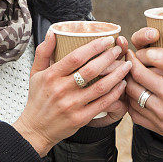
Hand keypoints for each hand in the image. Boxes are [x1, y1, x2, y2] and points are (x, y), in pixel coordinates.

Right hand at [14, 30, 130, 154]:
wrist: (35, 129)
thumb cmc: (37, 98)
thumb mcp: (35, 73)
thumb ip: (44, 52)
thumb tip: (53, 32)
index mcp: (51, 76)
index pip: (76, 57)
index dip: (94, 47)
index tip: (107, 40)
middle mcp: (61, 90)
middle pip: (91, 70)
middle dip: (109, 57)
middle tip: (119, 49)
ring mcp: (71, 105)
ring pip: (100, 87)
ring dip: (117, 74)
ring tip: (126, 65)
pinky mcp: (80, 118)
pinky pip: (102, 104)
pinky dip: (115, 93)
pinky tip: (122, 84)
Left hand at [125, 43, 162, 137]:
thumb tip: (148, 53)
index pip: (139, 74)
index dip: (132, 61)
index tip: (130, 52)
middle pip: (132, 89)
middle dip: (128, 73)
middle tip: (130, 63)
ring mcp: (162, 123)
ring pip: (132, 103)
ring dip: (129, 88)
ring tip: (133, 76)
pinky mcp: (162, 130)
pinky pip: (137, 117)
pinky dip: (134, 104)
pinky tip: (140, 93)